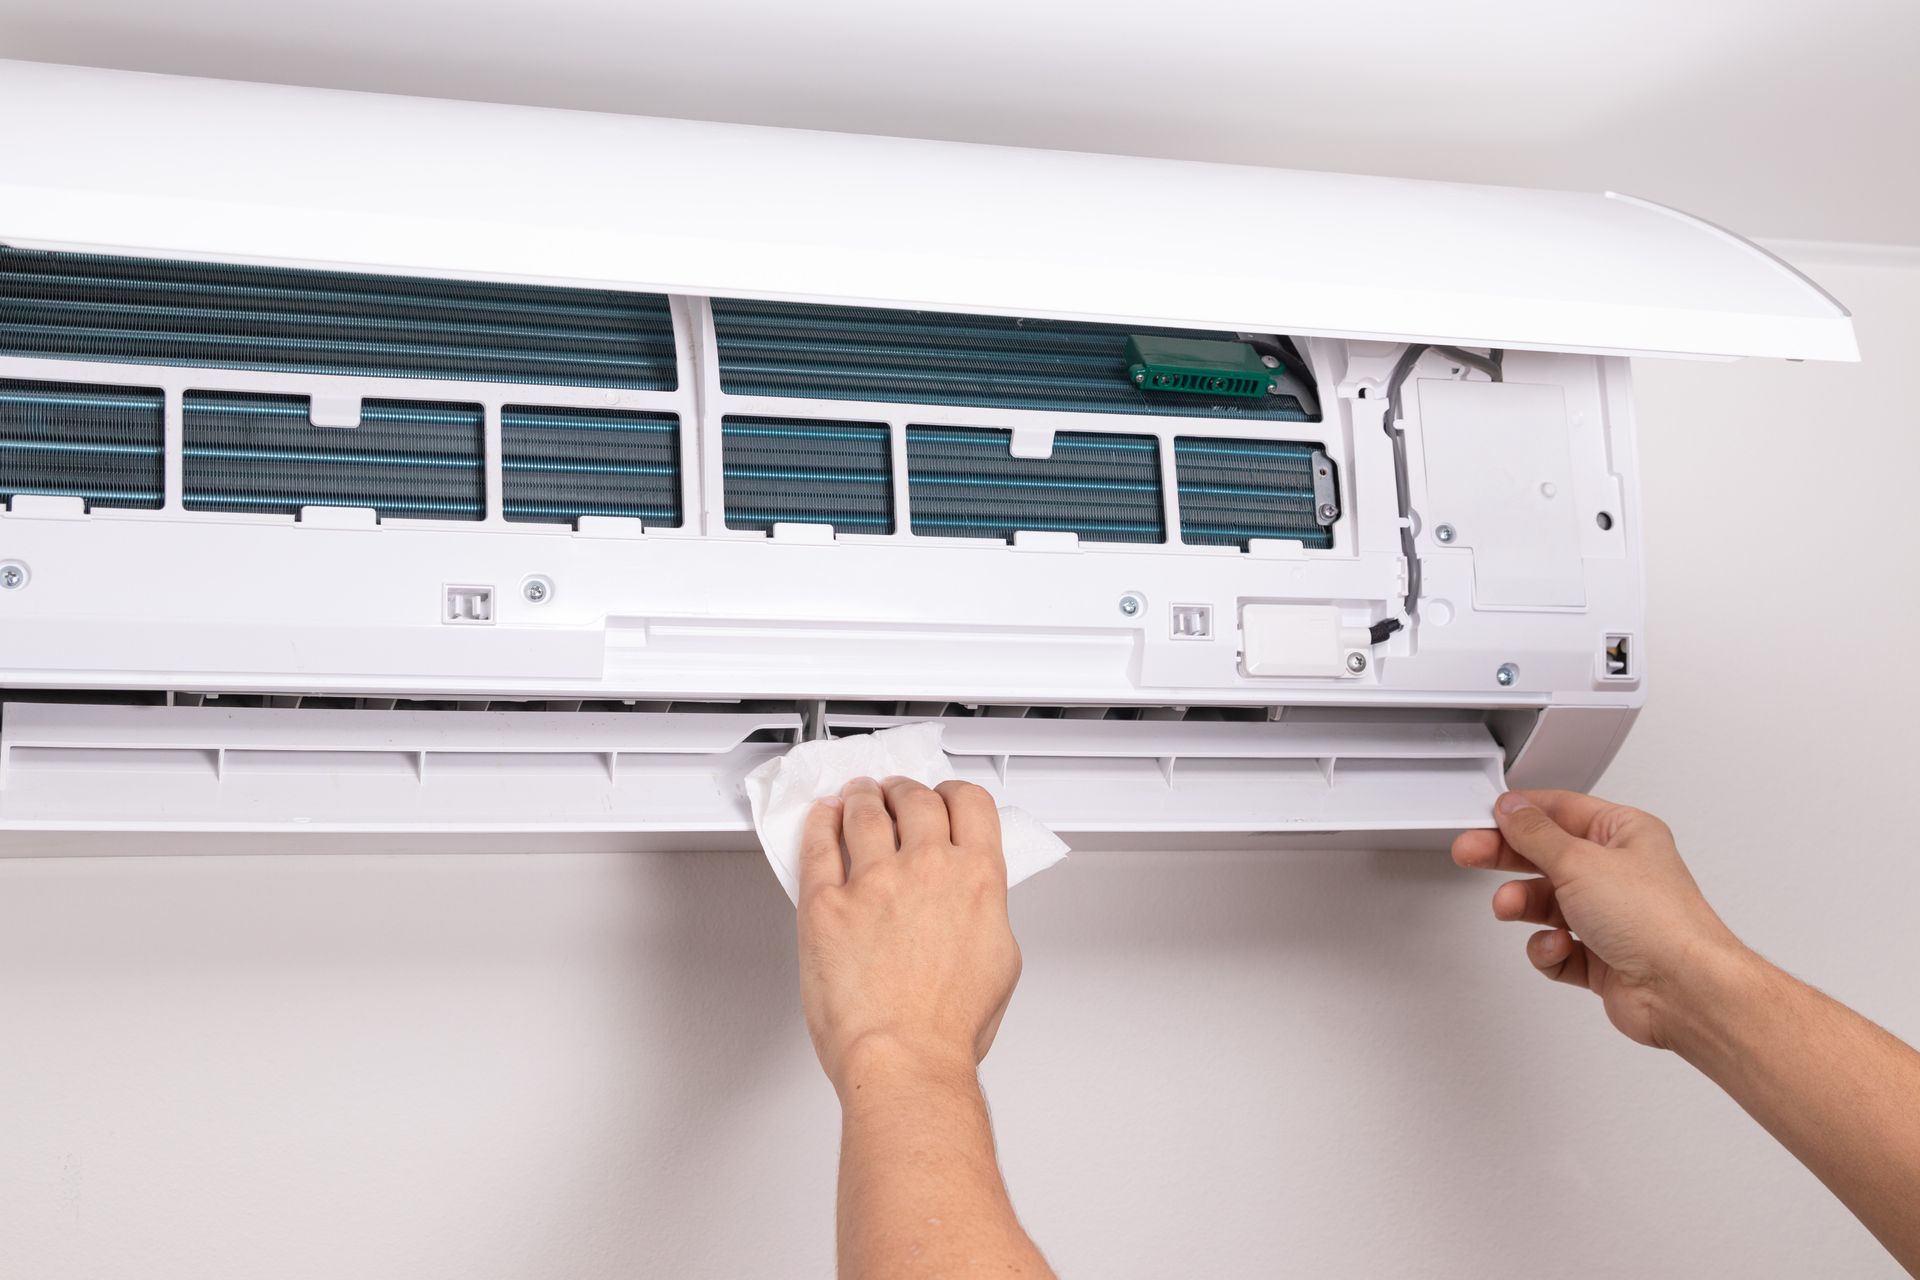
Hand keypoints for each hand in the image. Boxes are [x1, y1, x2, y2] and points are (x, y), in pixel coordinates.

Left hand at [796, 776, 1021, 1097]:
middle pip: (915, 799)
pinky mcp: (826, 903)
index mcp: (977, 878)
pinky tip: (821, 818)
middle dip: (904, 791)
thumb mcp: (1000, 959)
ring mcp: (873, 882)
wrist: (905, 1059)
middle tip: (895, 794)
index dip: (953, 793)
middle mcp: (926, 868)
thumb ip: (986, 911)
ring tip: (857, 796)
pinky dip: (819, 822)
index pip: (969, 802)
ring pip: (865, 811)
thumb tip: (973, 899)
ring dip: (862, 796)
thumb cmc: (948, 1027)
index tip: (942, 797)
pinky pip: (817, 844)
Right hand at [1452, 790, 1748, 1048]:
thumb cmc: (1657, 922)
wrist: (1684, 991)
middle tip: (1472, 854)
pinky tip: (1558, 947)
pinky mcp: (1602, 958)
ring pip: (1547, 904)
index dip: (1520, 813)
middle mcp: (1619, 873)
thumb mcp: (1579, 861)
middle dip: (1508, 858)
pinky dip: (1549, 949)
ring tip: (1512, 908)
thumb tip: (1512, 809)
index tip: (1485, 818)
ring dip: (1525, 907)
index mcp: (1625, 835)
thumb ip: (1535, 834)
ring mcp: (1611, 917)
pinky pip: (1556, 947)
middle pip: (1547, 856)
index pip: (1561, 811)